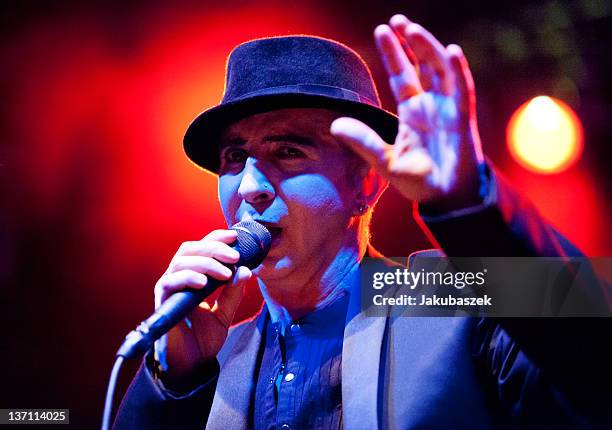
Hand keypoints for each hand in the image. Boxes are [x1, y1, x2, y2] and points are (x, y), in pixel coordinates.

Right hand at [154, 229, 250, 386]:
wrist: (190, 365)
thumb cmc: (203, 339)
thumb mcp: (225, 313)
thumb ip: (233, 293)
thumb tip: (245, 270)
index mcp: (192, 275)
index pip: (201, 247)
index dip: (216, 238)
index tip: (235, 236)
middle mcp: (178, 277)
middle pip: (190, 249)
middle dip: (214, 248)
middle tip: (234, 256)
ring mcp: (168, 287)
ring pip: (181, 262)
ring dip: (205, 262)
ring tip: (225, 273)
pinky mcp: (161, 300)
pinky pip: (171, 281)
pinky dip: (188, 277)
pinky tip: (204, 283)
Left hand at [331, 14, 484, 209]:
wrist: (445, 199)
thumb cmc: (418, 180)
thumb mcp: (385, 161)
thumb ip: (364, 142)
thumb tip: (335, 124)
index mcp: (412, 112)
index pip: (401, 75)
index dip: (393, 53)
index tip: (382, 30)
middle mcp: (430, 105)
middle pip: (421, 65)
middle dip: (410, 42)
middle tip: (397, 20)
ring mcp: (448, 109)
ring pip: (440, 71)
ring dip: (428, 49)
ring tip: (411, 29)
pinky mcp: (463, 119)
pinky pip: (462, 90)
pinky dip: (457, 71)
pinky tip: (451, 51)